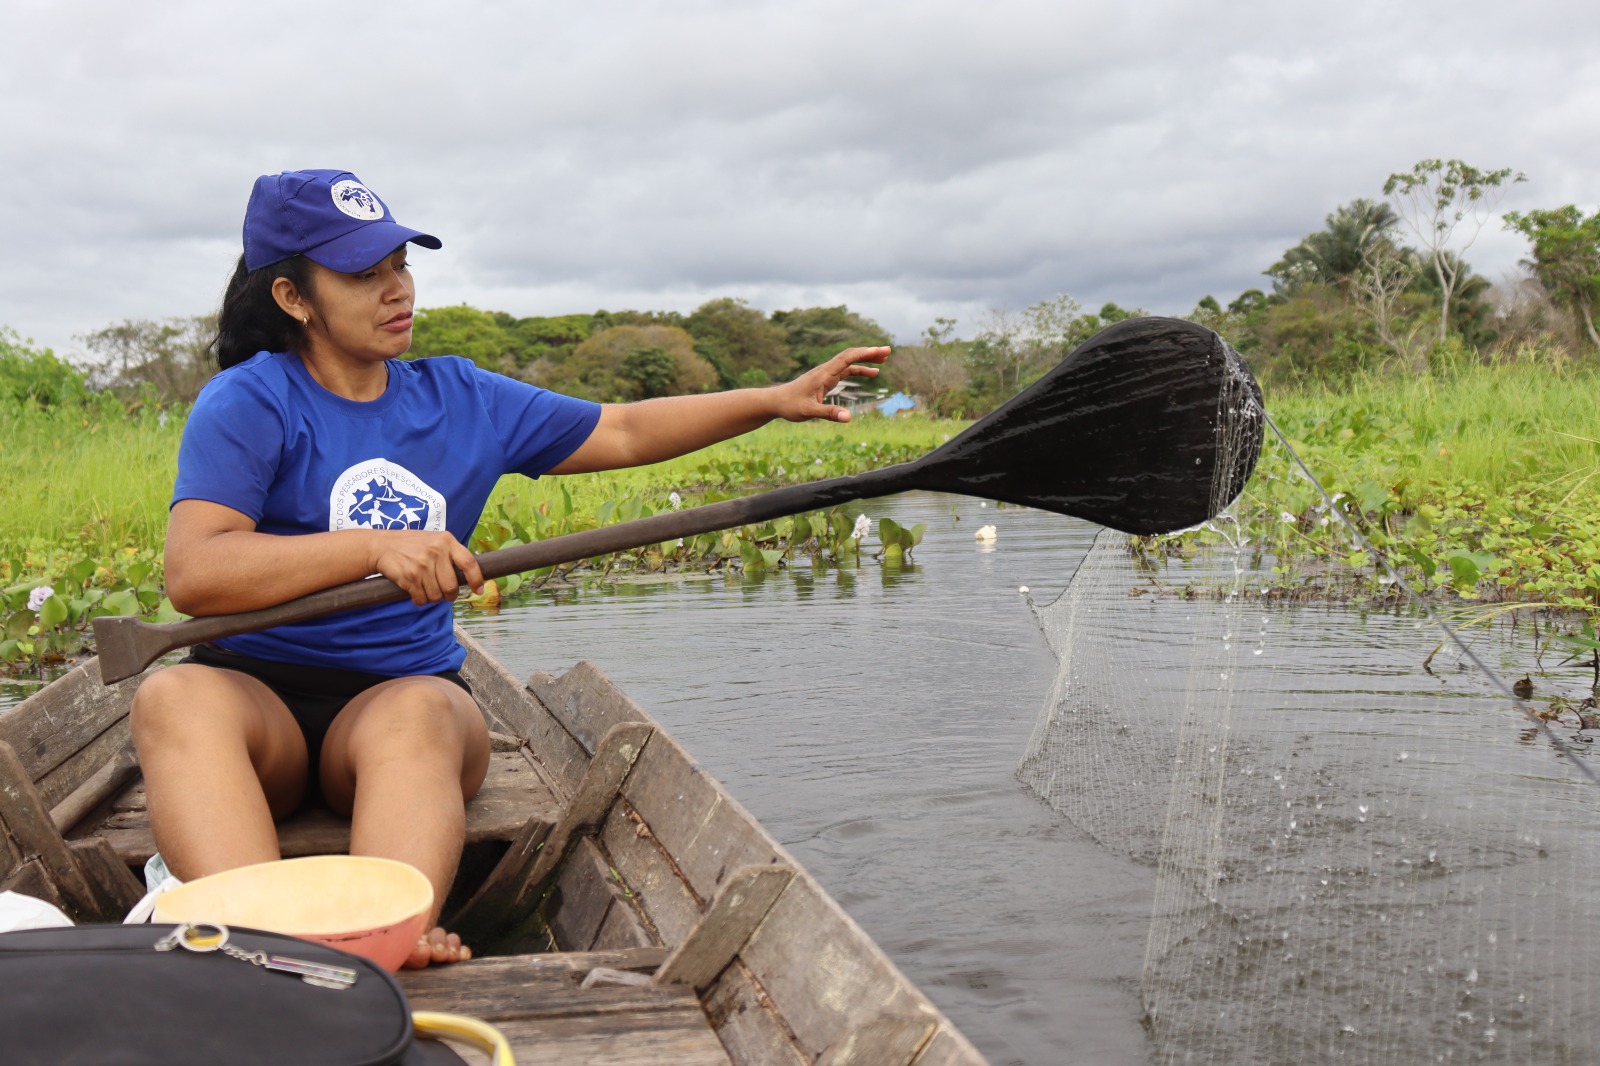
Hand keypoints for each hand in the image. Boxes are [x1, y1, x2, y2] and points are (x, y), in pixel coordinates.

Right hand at [369, 531, 484, 605]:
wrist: (381, 545)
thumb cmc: (412, 544)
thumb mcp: (435, 540)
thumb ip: (451, 553)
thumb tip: (468, 576)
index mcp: (446, 541)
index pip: (469, 563)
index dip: (476, 580)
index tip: (478, 590)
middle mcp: (436, 551)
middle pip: (451, 586)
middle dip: (449, 595)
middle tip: (445, 594)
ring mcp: (422, 565)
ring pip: (437, 595)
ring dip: (433, 597)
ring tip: (426, 589)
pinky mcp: (409, 576)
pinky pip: (421, 598)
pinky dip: (420, 600)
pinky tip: (416, 592)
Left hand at [773, 346, 890, 422]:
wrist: (776, 401)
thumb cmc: (790, 406)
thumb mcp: (809, 412)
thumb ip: (829, 413)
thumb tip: (848, 417)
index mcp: (823, 374)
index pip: (847, 358)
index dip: (864, 353)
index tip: (880, 351)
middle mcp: (826, 370)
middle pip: (850, 355)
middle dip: (869, 352)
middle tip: (888, 350)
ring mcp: (826, 373)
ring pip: (849, 361)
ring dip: (866, 359)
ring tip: (884, 359)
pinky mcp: (826, 379)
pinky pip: (846, 370)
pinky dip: (859, 369)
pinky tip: (871, 373)